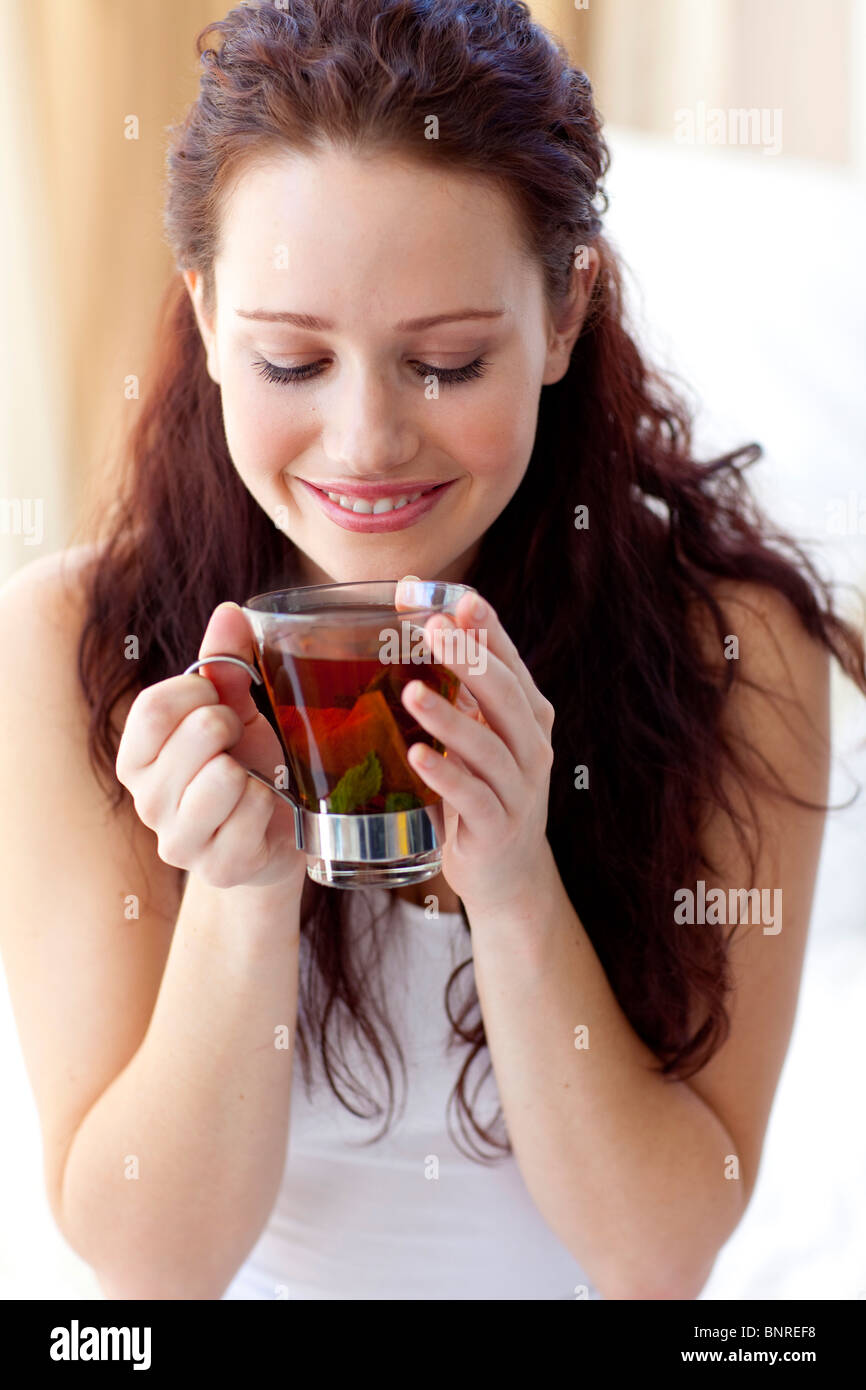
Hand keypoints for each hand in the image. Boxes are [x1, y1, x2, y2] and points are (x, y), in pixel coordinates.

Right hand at [116, 602, 305, 889]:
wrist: (282, 832)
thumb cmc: (253, 762)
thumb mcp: (238, 707)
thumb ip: (227, 660)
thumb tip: (231, 612)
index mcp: (139, 755)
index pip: (153, 708)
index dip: (197, 694)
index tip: (219, 700)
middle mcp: (147, 800)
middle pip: (193, 737)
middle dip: (232, 728)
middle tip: (239, 744)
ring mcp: (179, 840)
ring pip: (222, 779)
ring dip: (253, 771)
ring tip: (254, 780)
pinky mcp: (218, 868)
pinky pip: (251, 816)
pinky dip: (270, 805)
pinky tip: (266, 810)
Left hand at [399, 589, 554, 909]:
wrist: (506, 871)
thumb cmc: (483, 788)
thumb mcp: (478, 732)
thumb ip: (460, 683)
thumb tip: (425, 614)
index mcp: (529, 715)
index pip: (511, 662)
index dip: (486, 628)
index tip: (457, 596)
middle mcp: (532, 747)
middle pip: (506, 696)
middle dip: (469, 659)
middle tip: (430, 628)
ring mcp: (519, 790)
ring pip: (489, 747)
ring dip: (449, 718)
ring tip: (412, 692)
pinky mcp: (498, 828)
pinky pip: (474, 797)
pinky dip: (446, 775)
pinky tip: (417, 756)